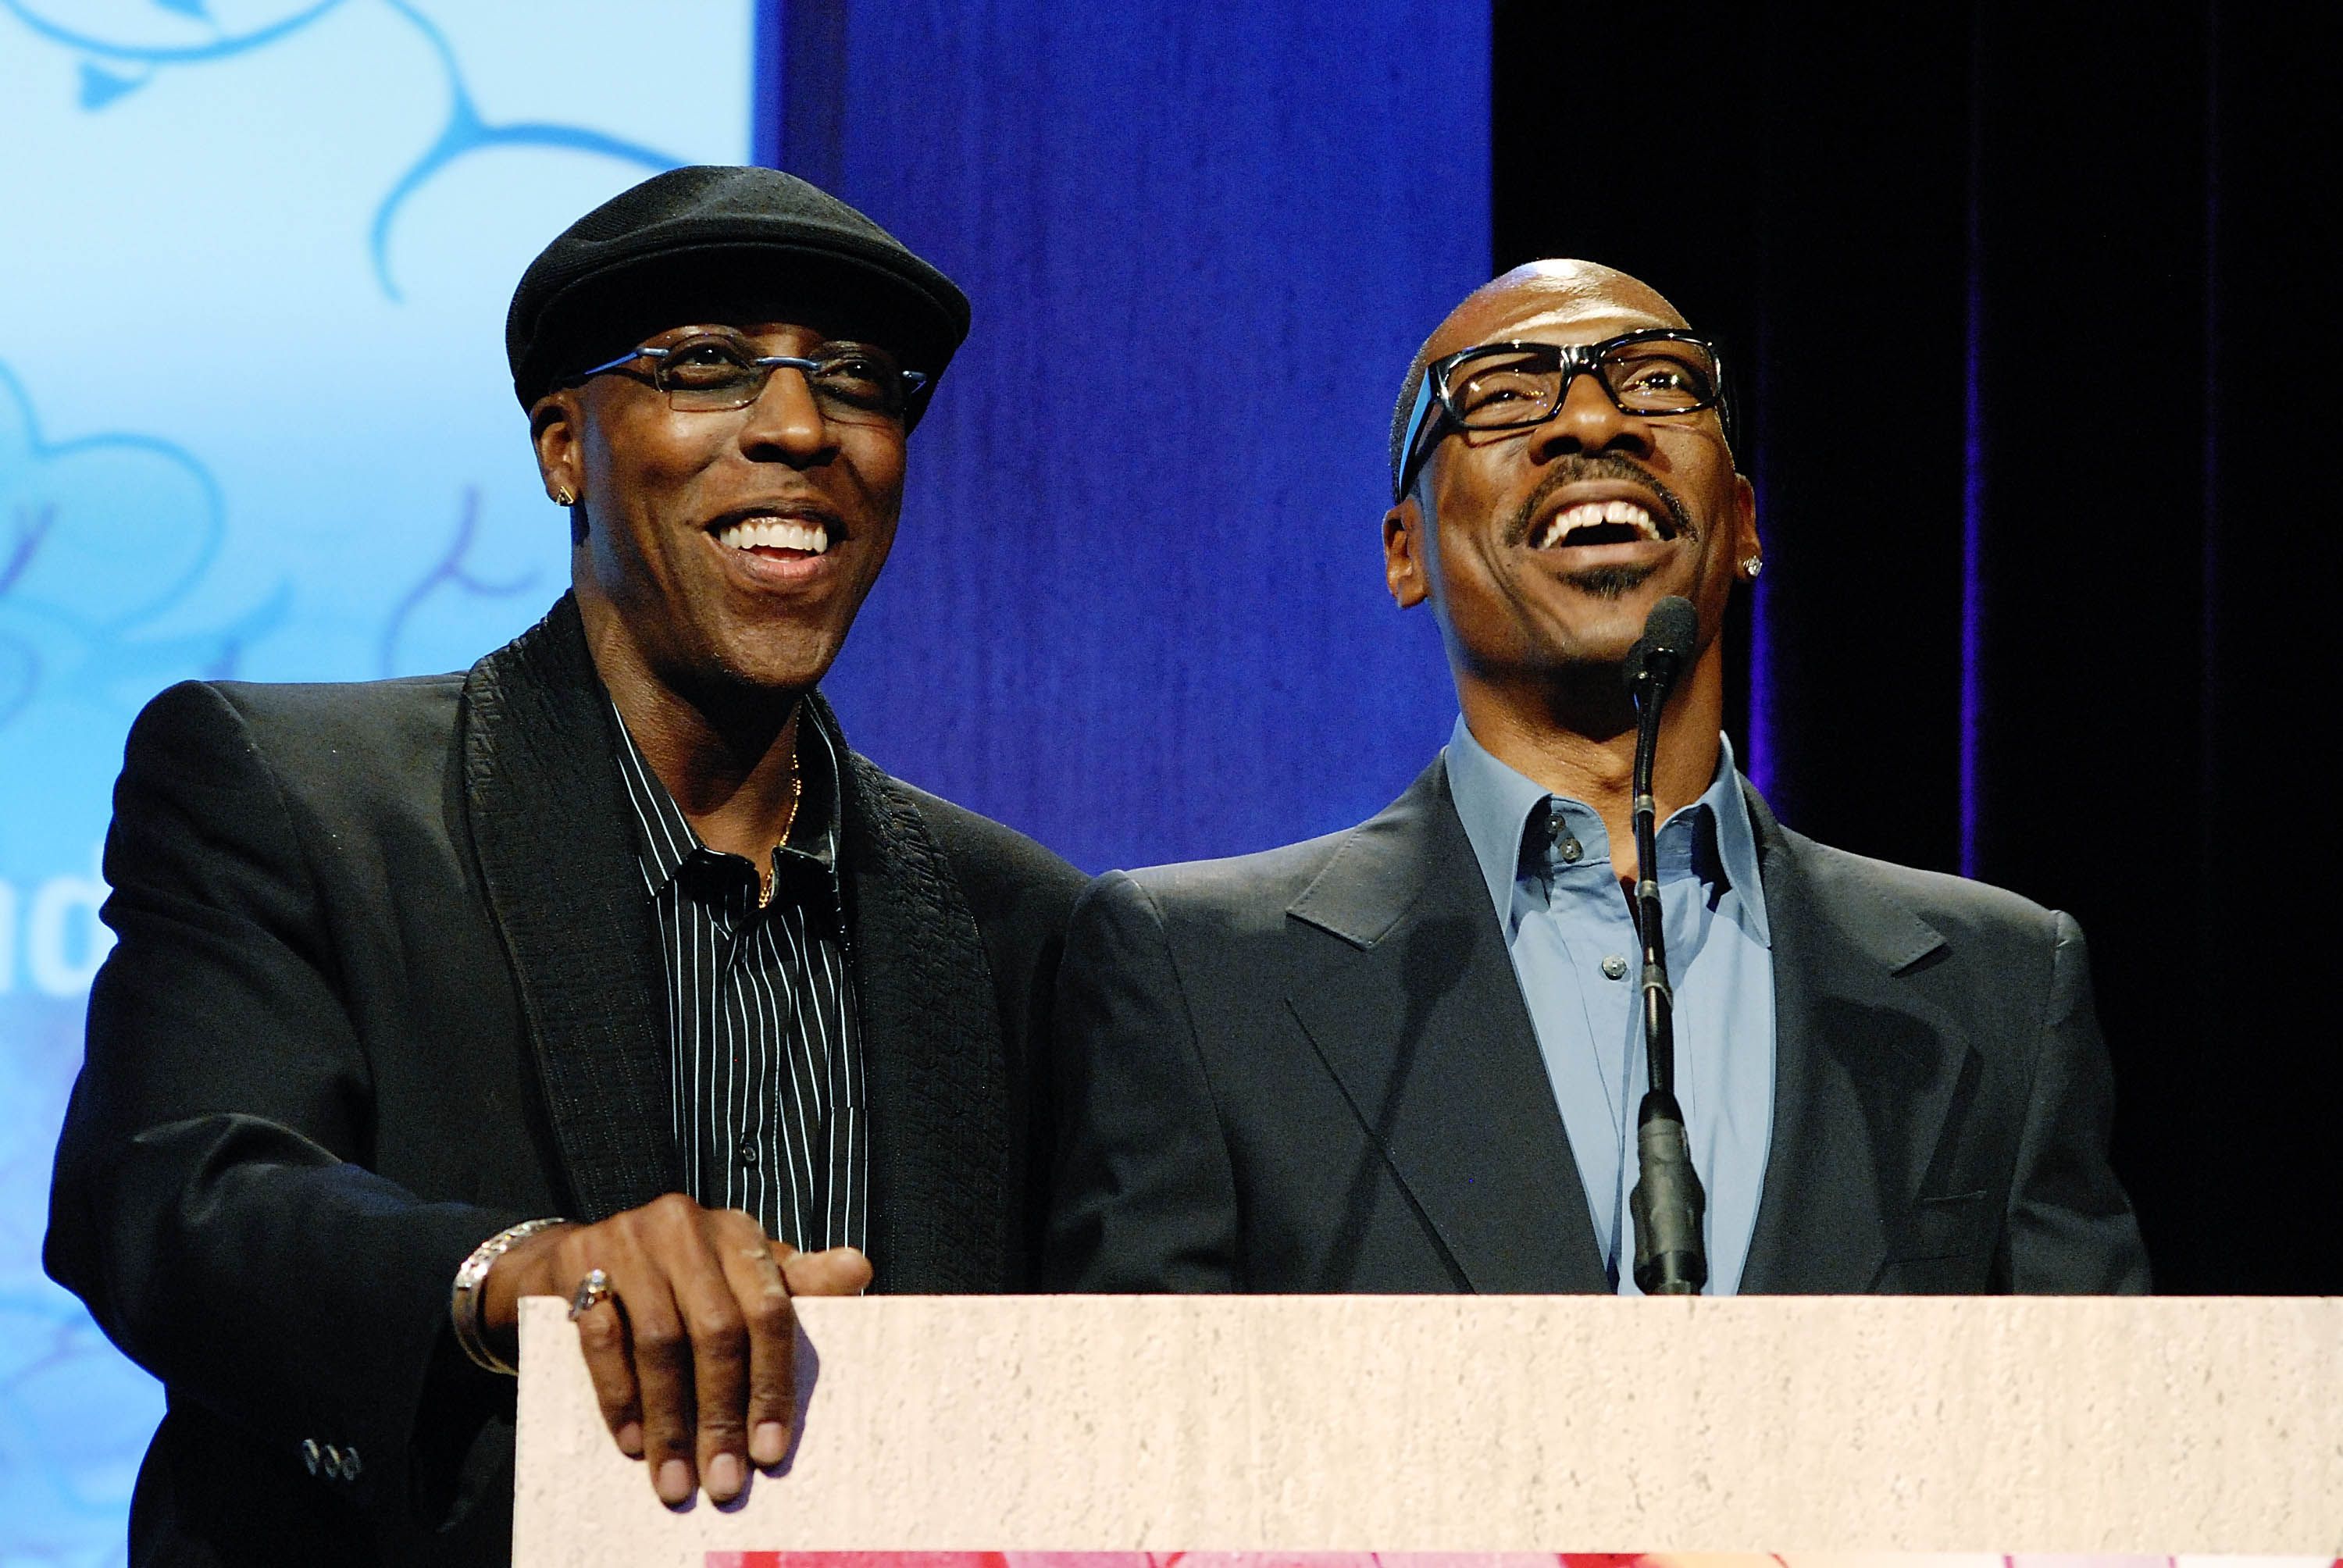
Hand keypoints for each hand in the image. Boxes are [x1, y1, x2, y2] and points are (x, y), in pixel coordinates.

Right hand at [479, 1195, 871, 1504]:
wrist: (585, 1251)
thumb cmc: (684, 1277)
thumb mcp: (741, 1275)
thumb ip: (797, 1285)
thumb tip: (858, 1268)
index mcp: (738, 1232)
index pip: (770, 1310)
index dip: (771, 1384)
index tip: (770, 1452)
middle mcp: (687, 1226)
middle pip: (715, 1331)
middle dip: (720, 1416)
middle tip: (724, 1481)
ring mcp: (630, 1239)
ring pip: (658, 1340)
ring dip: (668, 1421)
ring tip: (676, 1478)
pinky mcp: (580, 1259)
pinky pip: (599, 1336)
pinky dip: (618, 1394)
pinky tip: (631, 1441)